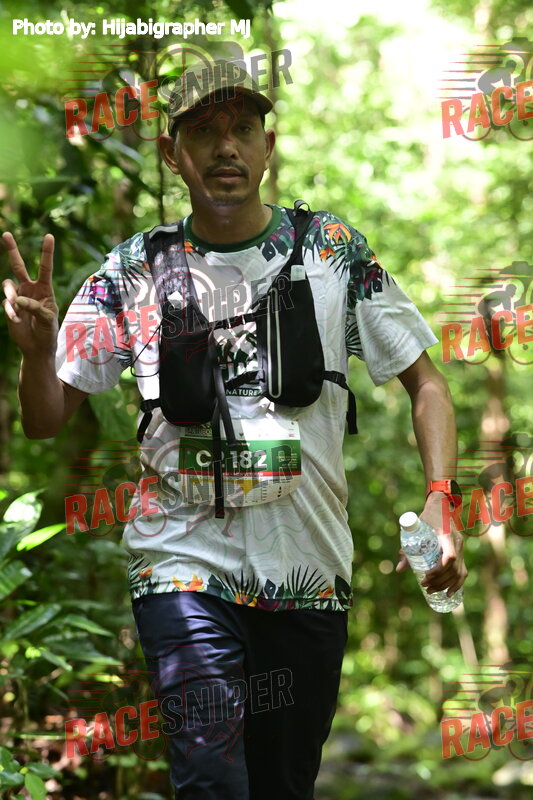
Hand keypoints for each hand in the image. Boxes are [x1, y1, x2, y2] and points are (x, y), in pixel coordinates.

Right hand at [2, 232, 58, 356]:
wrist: (37, 346)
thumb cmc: (48, 332)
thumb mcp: (48, 320)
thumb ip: (35, 308)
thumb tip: (18, 299)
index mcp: (45, 289)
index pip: (45, 268)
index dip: (47, 252)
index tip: (49, 236)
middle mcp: (30, 289)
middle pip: (18, 266)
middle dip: (12, 250)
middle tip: (5, 234)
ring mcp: (18, 296)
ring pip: (7, 284)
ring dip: (11, 295)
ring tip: (17, 309)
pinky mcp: (10, 306)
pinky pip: (6, 303)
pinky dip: (10, 311)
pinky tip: (17, 320)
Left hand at [396, 492, 466, 596]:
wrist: (441, 505)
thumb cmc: (426, 517)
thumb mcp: (415, 529)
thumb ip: (407, 549)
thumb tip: (399, 570)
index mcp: (446, 535)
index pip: (449, 557)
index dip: (438, 570)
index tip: (425, 576)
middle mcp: (457, 542)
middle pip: (453, 568)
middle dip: (439, 580)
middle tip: (425, 586)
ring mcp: (461, 548)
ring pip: (458, 572)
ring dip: (445, 584)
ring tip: (431, 590)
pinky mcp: (461, 552)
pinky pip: (463, 571)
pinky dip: (457, 583)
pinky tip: (449, 593)